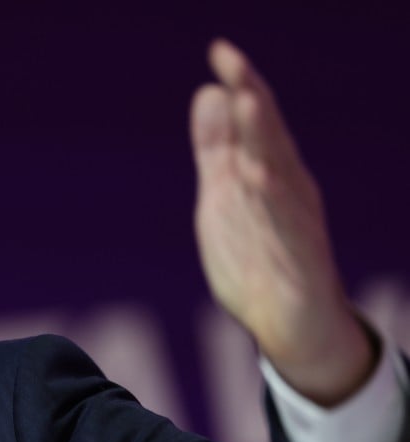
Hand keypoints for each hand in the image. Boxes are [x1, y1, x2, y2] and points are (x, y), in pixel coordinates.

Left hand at [191, 39, 374, 405]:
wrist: (291, 325)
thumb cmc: (259, 257)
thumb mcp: (225, 196)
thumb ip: (217, 150)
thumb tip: (209, 92)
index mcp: (267, 172)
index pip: (255, 121)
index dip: (240, 84)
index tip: (219, 49)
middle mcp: (286, 190)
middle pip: (269, 139)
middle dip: (252, 100)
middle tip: (234, 64)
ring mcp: (294, 223)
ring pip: (280, 173)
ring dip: (264, 139)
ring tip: (248, 103)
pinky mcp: (298, 259)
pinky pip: (286, 226)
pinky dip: (274, 201)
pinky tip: (260, 177)